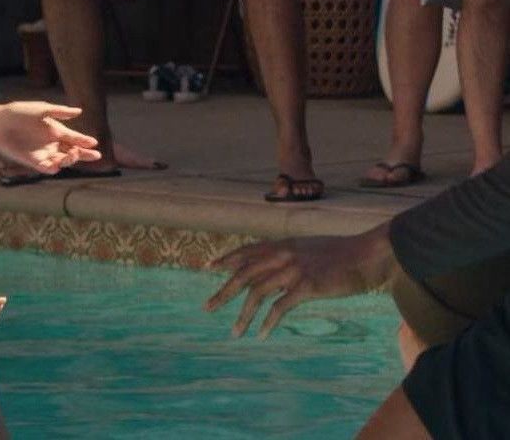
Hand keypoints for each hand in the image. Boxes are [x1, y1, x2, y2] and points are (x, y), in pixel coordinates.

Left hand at [0, 102, 102, 173]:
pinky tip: (58, 162)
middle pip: (72, 152)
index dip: (85, 141)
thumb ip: (60, 112)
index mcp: (56, 132)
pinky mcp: (33, 162)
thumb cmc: (19, 113)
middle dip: (84, 154)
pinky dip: (54, 167)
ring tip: (73, 153)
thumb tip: (79, 111)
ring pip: (63, 161)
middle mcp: (52, 145)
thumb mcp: (41, 109)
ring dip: (70, 160)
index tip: (93, 143)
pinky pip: (48, 168)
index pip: (74, 138)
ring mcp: (44, 154)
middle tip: (94, 155)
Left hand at [203, 224, 395, 338]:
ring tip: (235, 332)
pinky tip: (262, 334)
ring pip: (257, 293)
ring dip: (243, 315)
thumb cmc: (346, 254)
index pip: (247, 252)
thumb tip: (279, 267)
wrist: (370, 253)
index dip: (227, 260)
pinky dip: (268, 321)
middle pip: (244, 274)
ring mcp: (294, 270)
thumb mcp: (312, 248)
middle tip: (207, 307)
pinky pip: (280, 307)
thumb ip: (293, 255)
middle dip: (223, 292)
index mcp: (283, 245)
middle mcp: (283, 255)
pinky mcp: (307, 286)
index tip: (210, 268)